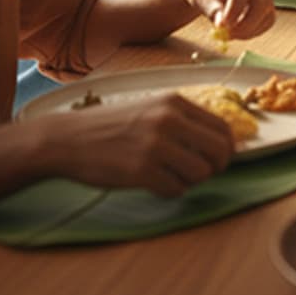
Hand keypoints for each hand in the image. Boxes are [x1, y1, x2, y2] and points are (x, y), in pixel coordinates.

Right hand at [37, 95, 233, 196]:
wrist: (68, 139)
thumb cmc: (112, 126)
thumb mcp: (152, 108)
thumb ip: (183, 120)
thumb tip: (218, 142)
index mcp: (175, 103)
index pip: (222, 127)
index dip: (227, 148)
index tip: (220, 159)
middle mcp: (169, 120)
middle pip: (219, 150)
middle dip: (217, 167)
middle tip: (204, 173)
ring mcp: (155, 146)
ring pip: (201, 172)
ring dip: (192, 181)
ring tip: (174, 177)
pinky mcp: (141, 171)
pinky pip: (176, 189)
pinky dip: (171, 191)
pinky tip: (156, 184)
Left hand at [177, 0, 275, 38]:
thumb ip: (208, 5)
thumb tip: (220, 24)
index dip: (234, 9)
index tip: (221, 26)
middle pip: (262, 0)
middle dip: (246, 23)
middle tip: (226, 36)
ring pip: (267, 11)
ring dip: (250, 29)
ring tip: (228, 34)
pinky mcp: (267, 0)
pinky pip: (268, 19)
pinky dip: (254, 30)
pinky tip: (237, 31)